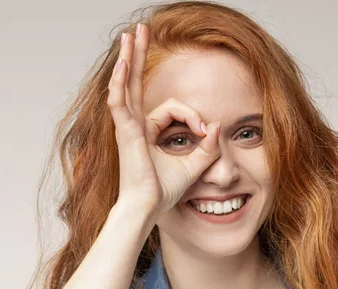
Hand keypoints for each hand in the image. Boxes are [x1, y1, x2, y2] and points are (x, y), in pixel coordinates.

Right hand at [107, 24, 220, 217]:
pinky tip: (125, 61)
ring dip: (130, 58)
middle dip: (141, 55)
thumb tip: (216, 126)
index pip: (173, 109)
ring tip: (132, 34)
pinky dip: (121, 81)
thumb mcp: (195, 165)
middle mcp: (135, 125)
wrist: (148, 208)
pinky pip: (120, 100)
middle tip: (142, 31)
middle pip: (137, 82)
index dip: (193, 117)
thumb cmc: (165, 191)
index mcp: (148, 132)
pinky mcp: (125, 131)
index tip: (205, 133)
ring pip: (127, 84)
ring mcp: (127, 126)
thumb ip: (207, 146)